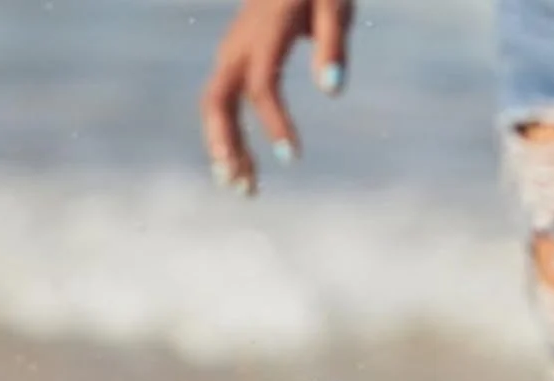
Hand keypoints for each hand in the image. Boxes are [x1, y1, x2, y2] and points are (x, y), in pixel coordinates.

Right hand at [200, 0, 352, 193]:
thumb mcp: (336, 5)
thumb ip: (333, 44)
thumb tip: (332, 89)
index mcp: (266, 31)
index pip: (262, 85)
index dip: (275, 122)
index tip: (294, 158)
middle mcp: (240, 43)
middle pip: (218, 98)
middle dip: (226, 143)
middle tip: (241, 186)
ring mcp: (233, 50)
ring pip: (217, 103)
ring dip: (226, 146)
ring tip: (243, 189)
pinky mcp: (237, 58)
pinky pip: (225, 100)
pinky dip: (230, 134)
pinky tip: (244, 165)